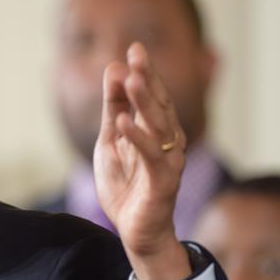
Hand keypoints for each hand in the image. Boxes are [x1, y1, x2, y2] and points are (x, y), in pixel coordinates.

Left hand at [93, 42, 190, 279]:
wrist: (135, 232)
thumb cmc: (126, 186)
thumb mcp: (111, 140)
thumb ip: (113, 107)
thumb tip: (114, 68)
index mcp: (155, 130)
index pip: (152, 95)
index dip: (144, 72)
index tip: (134, 47)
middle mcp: (168, 142)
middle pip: (159, 105)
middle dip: (148, 79)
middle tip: (137, 55)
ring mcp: (168, 162)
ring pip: (159, 126)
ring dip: (145, 102)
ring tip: (131, 79)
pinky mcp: (163, 183)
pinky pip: (152, 157)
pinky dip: (138, 138)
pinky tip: (123, 122)